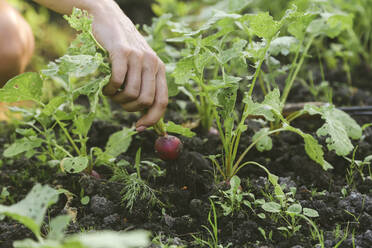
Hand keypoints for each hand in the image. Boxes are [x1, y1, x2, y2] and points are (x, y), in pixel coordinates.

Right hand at [89, 1, 167, 130]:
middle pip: (145, 101)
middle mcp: (152, 63)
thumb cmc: (122, 49)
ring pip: (131, 94)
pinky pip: (117, 81)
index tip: (140, 127)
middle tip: (119, 102)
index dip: (152, 119)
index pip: (162, 101)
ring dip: (117, 99)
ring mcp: (138, 57)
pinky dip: (109, 90)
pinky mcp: (122, 52)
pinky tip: (105, 87)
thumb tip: (144, 115)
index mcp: (159, 69)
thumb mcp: (139, 66)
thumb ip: (144, 85)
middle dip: (130, 109)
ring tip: (111, 92)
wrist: (108, 19)